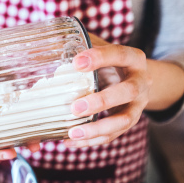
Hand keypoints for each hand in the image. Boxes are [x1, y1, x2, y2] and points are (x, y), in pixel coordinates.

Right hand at [0, 25, 40, 159]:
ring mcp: (6, 115)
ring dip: (23, 145)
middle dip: (1, 149)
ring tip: (33, 147)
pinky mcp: (26, 111)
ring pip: (12, 136)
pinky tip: (43, 139)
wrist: (6, 56)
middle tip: (10, 153)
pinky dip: (34, 134)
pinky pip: (28, 128)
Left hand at [63, 33, 151, 147]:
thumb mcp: (101, 49)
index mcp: (133, 58)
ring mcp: (138, 105)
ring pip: (124, 120)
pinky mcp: (129, 121)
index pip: (119, 54)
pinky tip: (69, 141)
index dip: (100, 58)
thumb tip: (42, 41)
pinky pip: (113, 135)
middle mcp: (141, 81)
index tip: (76, 62)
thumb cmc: (110, 63)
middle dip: (101, 101)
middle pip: (128, 91)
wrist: (137, 79)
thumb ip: (80, 44)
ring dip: (97, 128)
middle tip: (74, 107)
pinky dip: (91, 141)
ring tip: (72, 132)